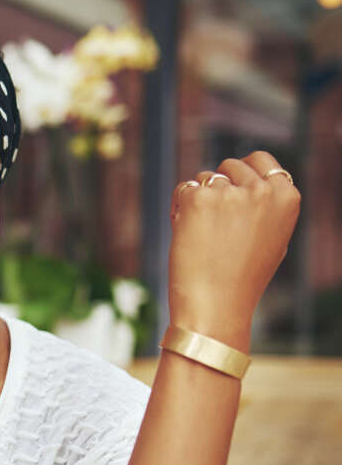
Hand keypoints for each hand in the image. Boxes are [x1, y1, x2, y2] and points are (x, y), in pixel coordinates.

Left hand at [168, 151, 299, 348]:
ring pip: (204, 178)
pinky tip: (186, 232)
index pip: (261, 160)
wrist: (217, 304)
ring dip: (198, 199)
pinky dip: (179, 207)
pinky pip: (184, 189)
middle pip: (229, 166)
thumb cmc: (242, 277)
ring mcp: (229, 193)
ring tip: (203, 234)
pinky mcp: (199, 199)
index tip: (233, 187)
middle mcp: (261, 190)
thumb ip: (265, 206)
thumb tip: (251, 182)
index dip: (242, 172)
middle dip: (218, 186)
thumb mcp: (272, 238)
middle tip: (215, 223)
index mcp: (286, 197)